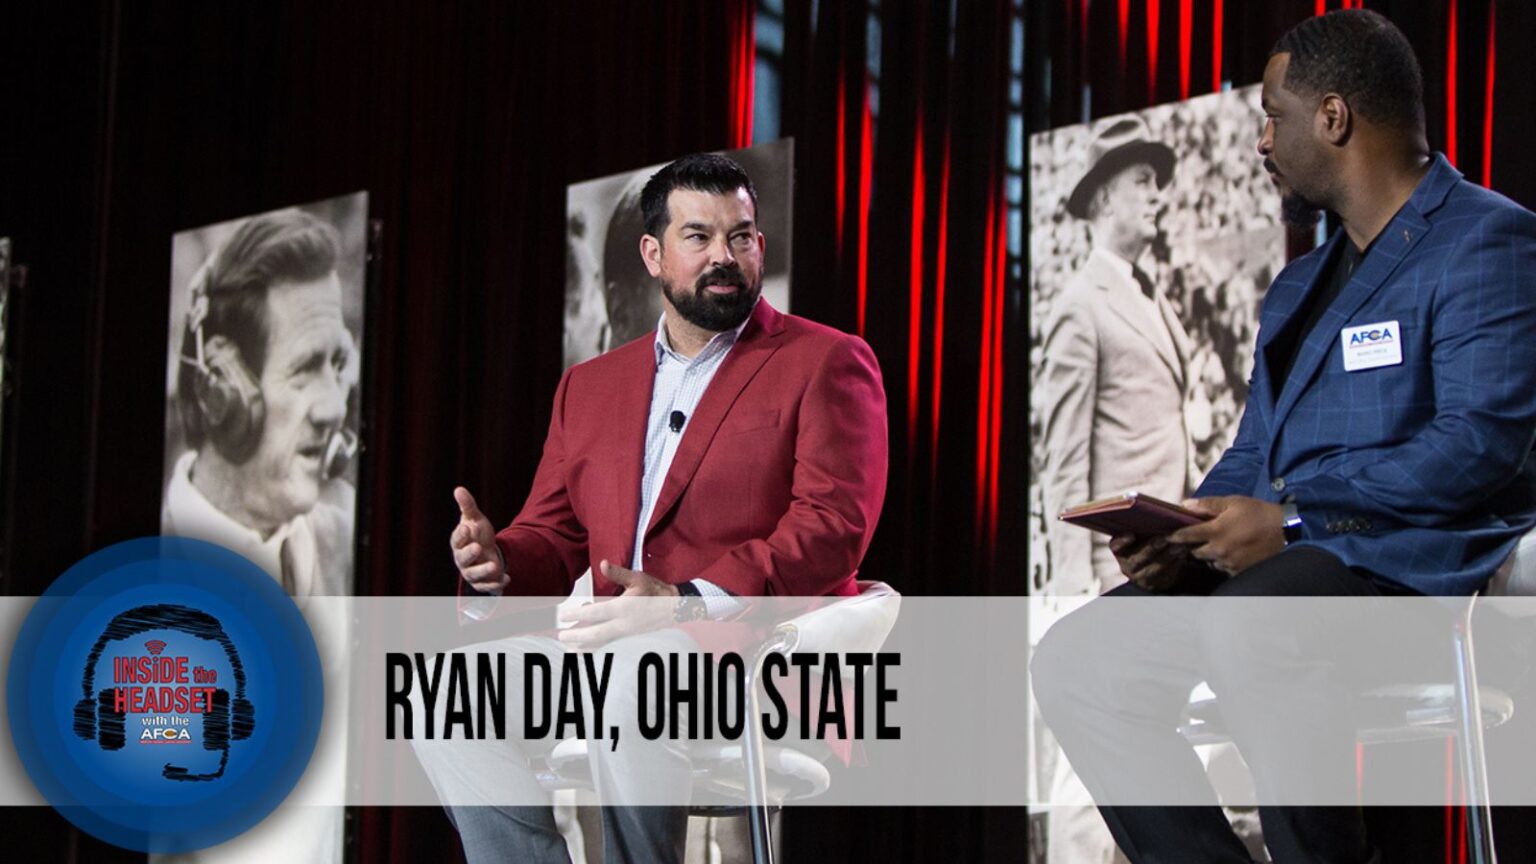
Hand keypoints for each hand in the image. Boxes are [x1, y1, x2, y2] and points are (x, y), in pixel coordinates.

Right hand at [450, 486, 507, 593]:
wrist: (485, 551)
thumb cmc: (476, 533)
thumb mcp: (474, 518)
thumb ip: (467, 505)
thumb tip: (459, 489)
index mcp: (459, 543)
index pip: (457, 539)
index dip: (461, 535)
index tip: (468, 528)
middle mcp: (462, 559)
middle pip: (463, 558)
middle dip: (470, 553)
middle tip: (478, 547)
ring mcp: (472, 572)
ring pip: (475, 574)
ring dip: (484, 571)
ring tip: (494, 566)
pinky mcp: (482, 582)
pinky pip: (487, 586)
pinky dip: (496, 584)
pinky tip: (507, 578)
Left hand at [558, 560, 680, 648]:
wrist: (675, 608)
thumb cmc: (655, 591)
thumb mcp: (637, 578)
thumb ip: (617, 573)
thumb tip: (602, 564)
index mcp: (623, 607)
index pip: (595, 613)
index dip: (576, 615)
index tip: (563, 616)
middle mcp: (624, 624)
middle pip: (595, 634)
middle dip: (577, 636)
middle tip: (562, 636)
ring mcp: (627, 635)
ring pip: (602, 644)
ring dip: (584, 647)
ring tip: (570, 649)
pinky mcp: (630, 641)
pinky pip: (610, 648)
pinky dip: (597, 651)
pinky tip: (588, 652)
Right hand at [1109, 533, 1208, 591]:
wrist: (1156, 566)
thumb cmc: (1149, 542)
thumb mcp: (1142, 535)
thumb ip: (1145, 524)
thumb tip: (1158, 509)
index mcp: (1120, 550)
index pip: (1115, 546)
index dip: (1121, 541)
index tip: (1131, 534)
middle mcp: (1127, 565)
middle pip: (1137, 558)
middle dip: (1151, 547)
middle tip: (1165, 538)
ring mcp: (1140, 577)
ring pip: (1153, 568)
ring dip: (1167, 556)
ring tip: (1179, 546)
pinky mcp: (1156, 584)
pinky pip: (1165, 575)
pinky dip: (1175, 564)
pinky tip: (1183, 554)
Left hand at [1167, 495, 1284, 574]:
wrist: (1287, 532)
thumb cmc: (1259, 513)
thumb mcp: (1234, 502)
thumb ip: (1208, 504)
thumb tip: (1185, 504)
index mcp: (1216, 531)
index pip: (1187, 535)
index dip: (1175, 536)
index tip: (1168, 536)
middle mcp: (1220, 549)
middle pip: (1196, 552)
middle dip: (1194, 546)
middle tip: (1197, 539)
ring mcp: (1230, 562)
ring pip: (1210, 561)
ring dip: (1210, 555)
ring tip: (1218, 545)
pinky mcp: (1240, 571)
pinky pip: (1224, 568)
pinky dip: (1224, 562)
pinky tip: (1232, 553)